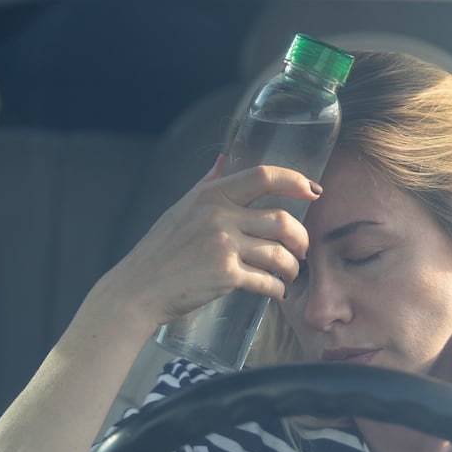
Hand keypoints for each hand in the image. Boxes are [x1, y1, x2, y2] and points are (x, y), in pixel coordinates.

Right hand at [99, 156, 319, 330]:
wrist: (138, 289)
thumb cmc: (160, 250)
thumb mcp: (181, 208)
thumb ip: (207, 184)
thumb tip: (224, 159)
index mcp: (211, 195)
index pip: (264, 177)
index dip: (295, 181)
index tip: (313, 191)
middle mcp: (220, 216)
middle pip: (282, 220)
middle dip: (301, 238)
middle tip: (301, 250)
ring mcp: (224, 246)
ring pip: (280, 254)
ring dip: (293, 268)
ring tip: (290, 275)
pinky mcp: (226, 276)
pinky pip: (267, 281)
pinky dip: (278, 290)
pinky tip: (277, 292)